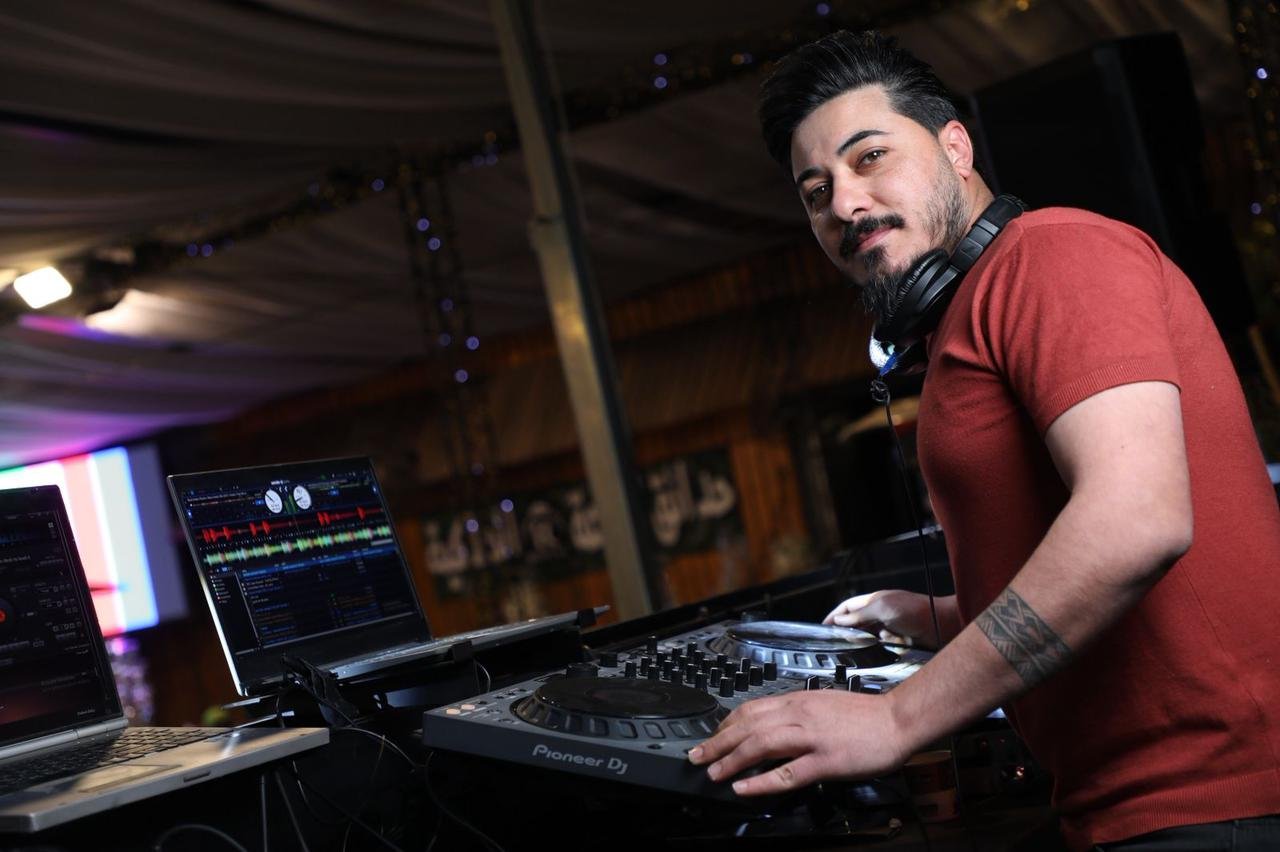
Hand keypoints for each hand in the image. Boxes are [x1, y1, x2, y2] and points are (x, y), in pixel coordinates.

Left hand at [687, 690, 909, 795]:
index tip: (711, 738)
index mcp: (798, 700)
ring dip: (731, 759)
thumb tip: (771, 726)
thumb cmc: (864, 715)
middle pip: (748, 725)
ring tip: (713, 772)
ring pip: (760, 745)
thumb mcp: (822, 704)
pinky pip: (787, 772)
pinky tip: (744, 788)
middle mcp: (799, 715)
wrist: (898, 719)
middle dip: (717, 742)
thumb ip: (796, 714)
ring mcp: (811, 738)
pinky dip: (761, 781)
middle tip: (697, 756)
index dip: (725, 725)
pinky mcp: (826, 761)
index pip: (751, 709)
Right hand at [823, 590, 946, 647]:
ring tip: (869, 645)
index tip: (823, 627)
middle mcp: (881, 614)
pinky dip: (885, 648)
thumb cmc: (916, 610)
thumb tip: (840, 620)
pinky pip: (884, 648)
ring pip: (870, 638)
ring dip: (869, 642)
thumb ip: (859, 615)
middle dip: (851, 633)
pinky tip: (892, 645)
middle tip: (841, 643)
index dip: (834, 616)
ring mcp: (891, 628)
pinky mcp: (900, 642)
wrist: (944, 626)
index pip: (847, 607)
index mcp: (874, 601)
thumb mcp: (882, 608)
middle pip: (857, 624)